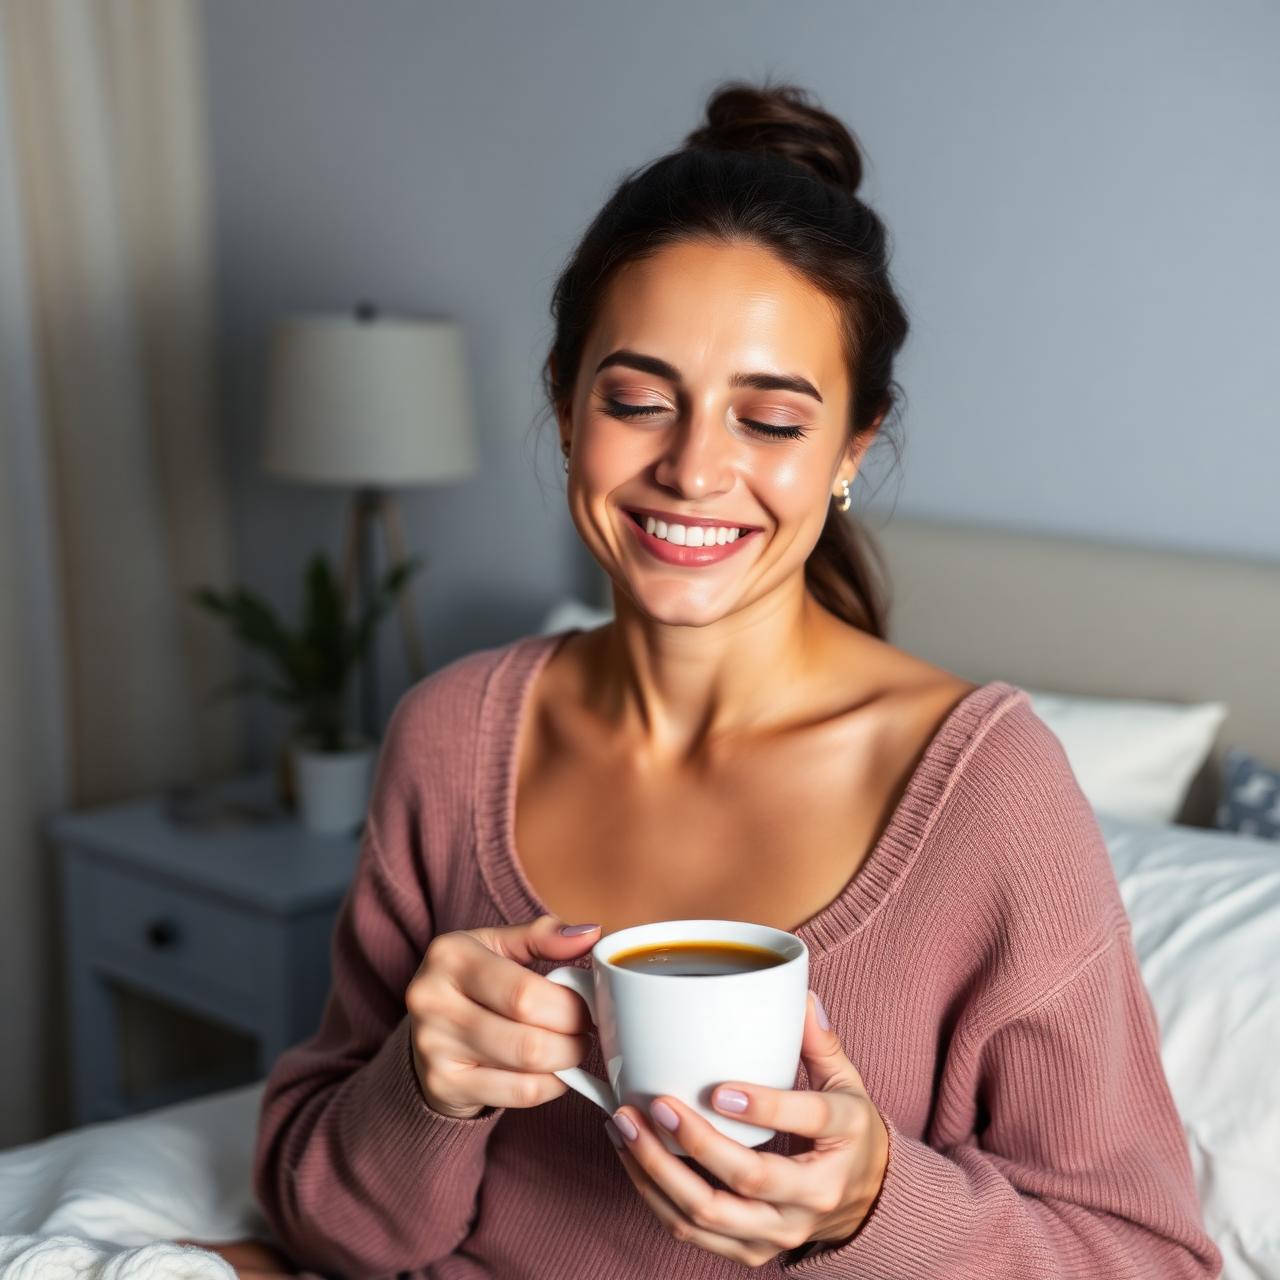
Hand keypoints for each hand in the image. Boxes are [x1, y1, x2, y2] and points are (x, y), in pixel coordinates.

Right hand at [405, 913, 600, 1118]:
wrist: (425, 1028)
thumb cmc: (472, 982)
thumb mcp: (498, 945)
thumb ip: (543, 935)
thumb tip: (591, 935)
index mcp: (450, 955)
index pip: (525, 992)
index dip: (570, 1005)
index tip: (589, 1004)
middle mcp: (432, 1000)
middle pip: (529, 1036)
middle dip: (573, 1035)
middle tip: (585, 1028)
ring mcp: (433, 1048)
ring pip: (527, 1067)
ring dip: (566, 1060)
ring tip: (572, 1046)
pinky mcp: (443, 1086)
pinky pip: (519, 1094)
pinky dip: (550, 1085)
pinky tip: (553, 1070)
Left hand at [604, 990, 888, 1267]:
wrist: (867, 1202)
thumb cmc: (847, 1131)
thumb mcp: (846, 1081)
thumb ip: (819, 1040)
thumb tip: (799, 994)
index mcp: (844, 1138)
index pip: (808, 1120)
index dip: (764, 1107)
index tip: (719, 1089)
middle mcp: (814, 1195)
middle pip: (749, 1179)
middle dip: (696, 1142)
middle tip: (657, 1104)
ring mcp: (781, 1231)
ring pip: (711, 1214)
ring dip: (659, 1173)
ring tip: (626, 1127)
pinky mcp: (752, 1250)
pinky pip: (695, 1231)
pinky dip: (655, 1197)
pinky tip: (632, 1156)